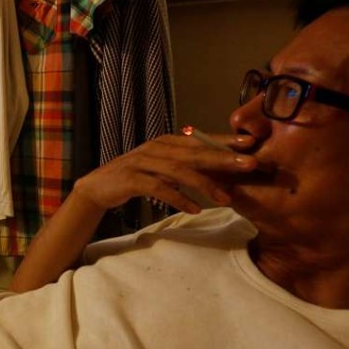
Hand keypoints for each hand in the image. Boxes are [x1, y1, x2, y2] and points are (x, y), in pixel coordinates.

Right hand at [73, 133, 259, 213]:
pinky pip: (159, 188)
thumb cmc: (135, 177)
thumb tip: (219, 167)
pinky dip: (178, 198)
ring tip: (226, 199)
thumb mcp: (161, 167)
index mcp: (165, 142)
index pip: (200, 139)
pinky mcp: (131, 179)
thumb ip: (184, 164)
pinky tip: (195, 209)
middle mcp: (155, 148)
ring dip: (205, 184)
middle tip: (250, 164)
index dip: (225, 140)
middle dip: (224, 158)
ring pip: (179, 170)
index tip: (251, 143)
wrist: (97, 187)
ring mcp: (142, 162)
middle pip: (194, 152)